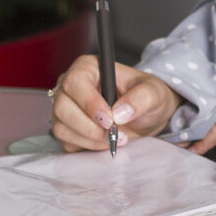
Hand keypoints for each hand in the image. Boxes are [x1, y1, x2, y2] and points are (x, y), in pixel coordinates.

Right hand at [52, 55, 180, 151]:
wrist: (145, 116)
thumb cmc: (146, 97)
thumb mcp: (154, 93)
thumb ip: (141, 98)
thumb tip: (120, 112)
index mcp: (88, 68)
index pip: (75, 82)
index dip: (89, 103)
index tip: (110, 119)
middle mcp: (71, 86)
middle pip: (62, 107)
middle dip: (89, 126)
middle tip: (114, 134)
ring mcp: (65, 108)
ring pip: (61, 127)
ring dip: (89, 139)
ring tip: (113, 138)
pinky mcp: (65, 128)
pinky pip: (66, 142)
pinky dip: (86, 147)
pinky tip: (104, 142)